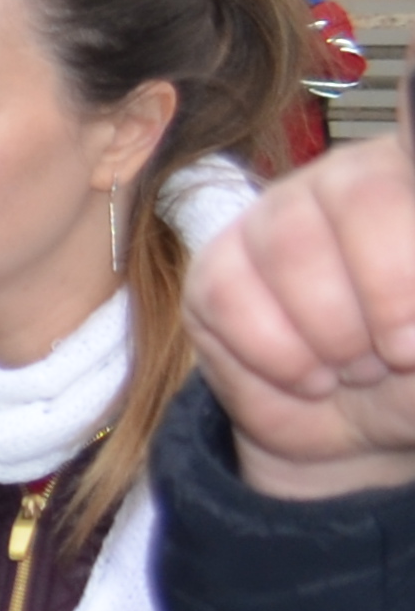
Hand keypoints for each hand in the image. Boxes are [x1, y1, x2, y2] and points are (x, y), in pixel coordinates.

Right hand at [190, 137, 414, 502]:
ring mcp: (276, 219)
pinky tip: (309, 374)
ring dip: (333, 337)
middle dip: (389, 296)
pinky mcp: (215, 270)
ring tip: (357, 366)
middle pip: (361, 196)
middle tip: (402, 352)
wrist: (362, 432)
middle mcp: (350, 178)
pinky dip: (277, 357)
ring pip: (289, 249)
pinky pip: (231, 299)